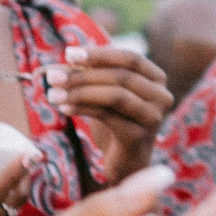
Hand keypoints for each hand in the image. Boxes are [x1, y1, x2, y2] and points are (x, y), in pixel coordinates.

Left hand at [46, 45, 170, 180]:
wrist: (125, 161)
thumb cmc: (115, 120)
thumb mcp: (107, 91)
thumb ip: (95, 72)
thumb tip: (68, 56)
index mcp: (157, 79)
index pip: (130, 58)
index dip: (99, 54)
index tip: (68, 54)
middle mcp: (162, 96)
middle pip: (121, 76)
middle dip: (83, 75)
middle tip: (53, 77)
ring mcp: (153, 117)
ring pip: (115, 95)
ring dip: (80, 92)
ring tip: (53, 94)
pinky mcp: (139, 137)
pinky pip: (108, 116)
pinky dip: (83, 109)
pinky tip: (64, 108)